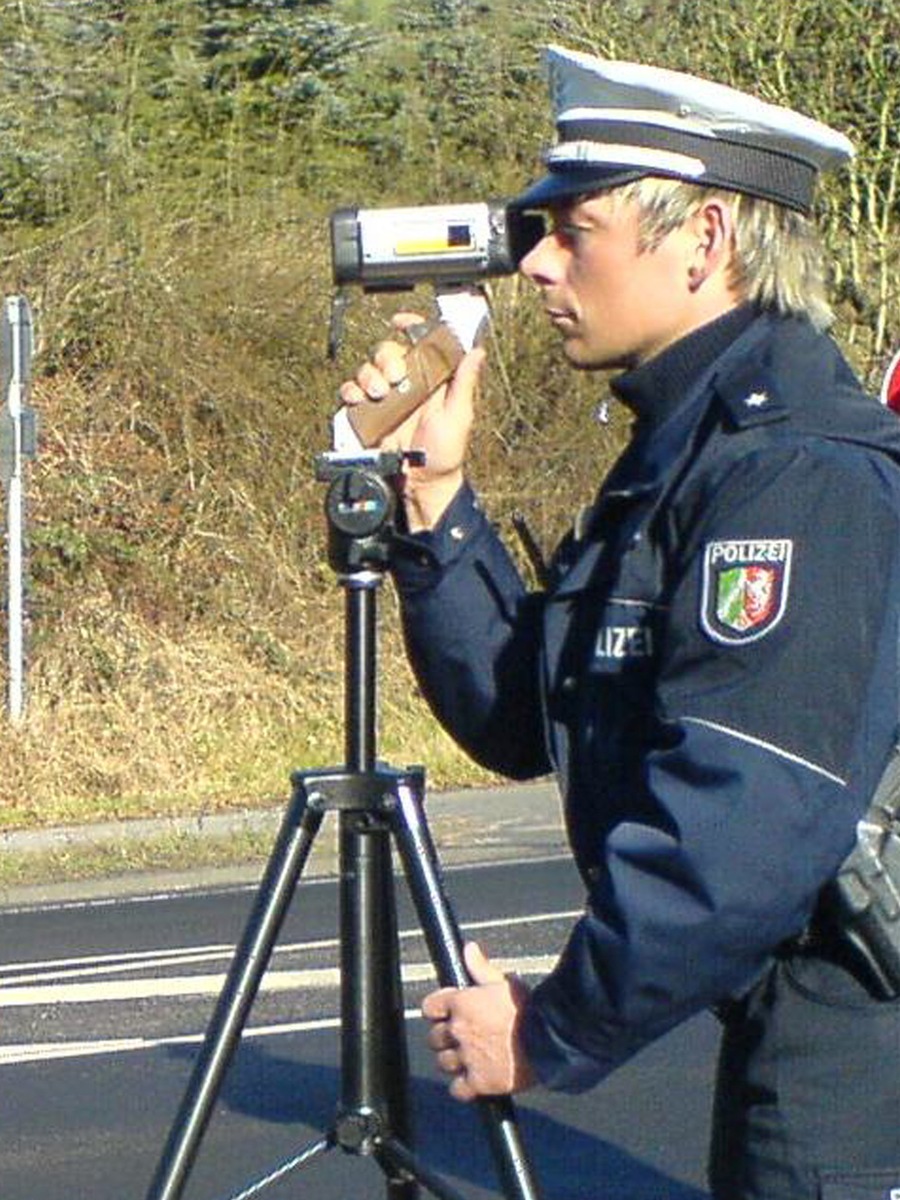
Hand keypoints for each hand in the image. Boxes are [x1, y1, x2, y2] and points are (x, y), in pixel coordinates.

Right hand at [338, 313, 485, 530]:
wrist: (420, 483)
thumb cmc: (444, 454)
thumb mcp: (459, 416)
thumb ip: (464, 382)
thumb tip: (477, 351)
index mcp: (429, 379)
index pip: (419, 343)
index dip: (411, 327)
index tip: (401, 322)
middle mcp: (405, 385)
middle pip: (386, 351)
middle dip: (387, 358)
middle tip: (395, 377)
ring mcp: (383, 399)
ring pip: (366, 369)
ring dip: (369, 376)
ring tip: (380, 394)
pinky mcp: (365, 415)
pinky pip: (350, 393)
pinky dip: (351, 392)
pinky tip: (361, 401)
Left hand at [421, 942, 535, 1101]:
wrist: (551, 1039)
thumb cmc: (530, 1009)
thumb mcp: (504, 982)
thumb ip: (480, 967)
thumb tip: (468, 950)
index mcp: (461, 1003)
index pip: (430, 1007)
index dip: (438, 1011)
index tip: (447, 1013)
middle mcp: (459, 1030)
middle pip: (434, 1038)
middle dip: (446, 1037)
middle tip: (464, 1036)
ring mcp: (467, 1057)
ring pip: (444, 1062)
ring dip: (454, 1060)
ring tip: (472, 1057)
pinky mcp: (479, 1082)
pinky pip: (457, 1089)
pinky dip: (463, 1086)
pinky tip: (474, 1079)